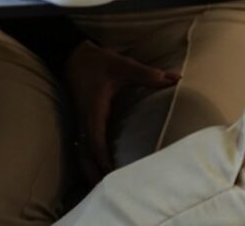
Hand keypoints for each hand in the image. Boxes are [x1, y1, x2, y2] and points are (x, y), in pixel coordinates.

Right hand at [63, 40, 178, 182]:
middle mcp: (85, 119)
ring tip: (101, 187)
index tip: (112, 175)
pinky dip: (89, 159)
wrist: (70, 53)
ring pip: (82, 151)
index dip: (103, 159)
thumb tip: (174, 78)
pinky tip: (97, 167)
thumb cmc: (96, 61)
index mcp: (94, 110)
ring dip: (90, 168)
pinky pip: (83, 144)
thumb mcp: (122, 65)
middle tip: (107, 191)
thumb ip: (147, 74)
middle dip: (94, 172)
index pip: (96, 141)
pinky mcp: (82, 119)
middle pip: (86, 153)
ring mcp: (81, 120)